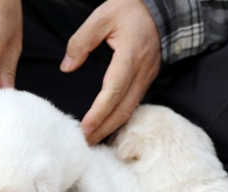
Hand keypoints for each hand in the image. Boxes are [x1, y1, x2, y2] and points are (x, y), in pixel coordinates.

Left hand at [60, 0, 160, 144]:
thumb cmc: (130, 9)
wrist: (160, 7)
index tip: (84, 128)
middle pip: (123, 109)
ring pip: (129, 109)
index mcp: (130, 56)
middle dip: (103, 129)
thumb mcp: (102, 16)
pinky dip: (119, 118)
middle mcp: (142, 71)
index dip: (99, 113)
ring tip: (91, 139)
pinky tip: (105, 126)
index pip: (113, 91)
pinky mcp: (147, 79)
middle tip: (84, 143)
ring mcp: (147, 77)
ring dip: (111, 127)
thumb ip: (81, 41)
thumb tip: (67, 66)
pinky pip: (133, 103)